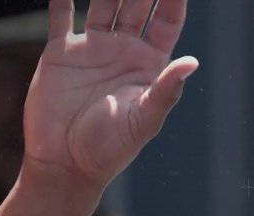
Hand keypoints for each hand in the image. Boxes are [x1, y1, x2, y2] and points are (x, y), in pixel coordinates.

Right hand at [21, 0, 198, 188]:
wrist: (64, 163)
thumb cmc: (109, 149)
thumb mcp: (143, 120)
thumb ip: (165, 91)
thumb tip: (192, 62)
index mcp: (149, 65)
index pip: (166, 19)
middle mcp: (123, 51)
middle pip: (136, 2)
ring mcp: (92, 49)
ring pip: (103, 1)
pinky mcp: (61, 53)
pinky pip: (62, 15)